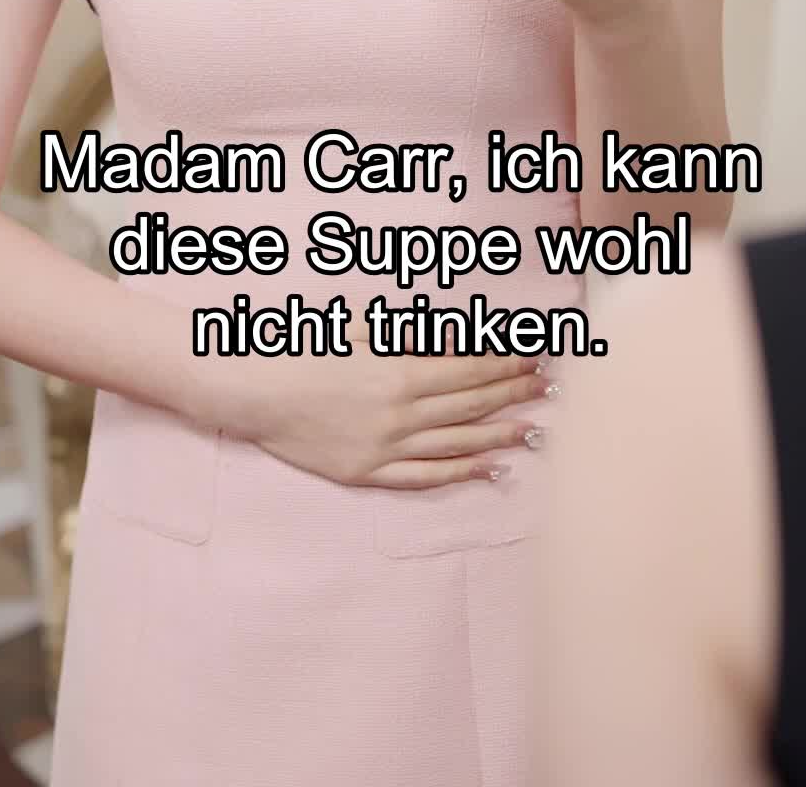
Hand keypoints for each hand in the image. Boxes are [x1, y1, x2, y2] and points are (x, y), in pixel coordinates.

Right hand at [221, 321, 549, 489]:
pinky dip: (461, 475)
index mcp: (402, 372)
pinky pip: (424, 477)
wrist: (256, 389)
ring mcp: (385, 448)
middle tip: (549, 388)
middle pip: (471, 405)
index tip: (535, 357)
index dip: (507, 363)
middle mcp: (401, 413)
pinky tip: (490, 469)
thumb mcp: (364, 327)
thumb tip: (462, 336)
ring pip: (457, 445)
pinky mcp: (367, 473)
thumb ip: (414, 334)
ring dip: (499, 435)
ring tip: (534, 429)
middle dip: (514, 393)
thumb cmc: (307, 347)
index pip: (471, 369)